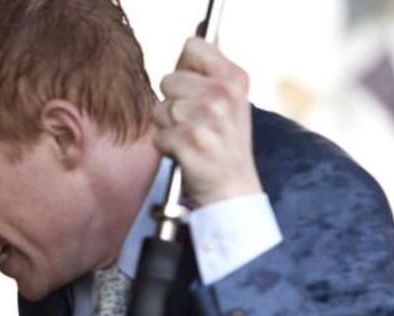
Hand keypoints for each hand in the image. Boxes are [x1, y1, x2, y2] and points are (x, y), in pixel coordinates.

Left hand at [151, 37, 261, 205]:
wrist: (233, 189)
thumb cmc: (223, 145)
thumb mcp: (229, 102)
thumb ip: (208, 74)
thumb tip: (185, 49)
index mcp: (234, 78)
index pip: (192, 47)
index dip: (184, 68)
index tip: (194, 90)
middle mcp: (224, 94)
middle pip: (168, 80)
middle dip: (173, 104)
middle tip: (194, 124)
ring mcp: (209, 117)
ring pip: (160, 110)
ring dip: (168, 128)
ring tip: (191, 140)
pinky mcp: (192, 141)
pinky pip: (158, 136)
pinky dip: (166, 148)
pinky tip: (186, 154)